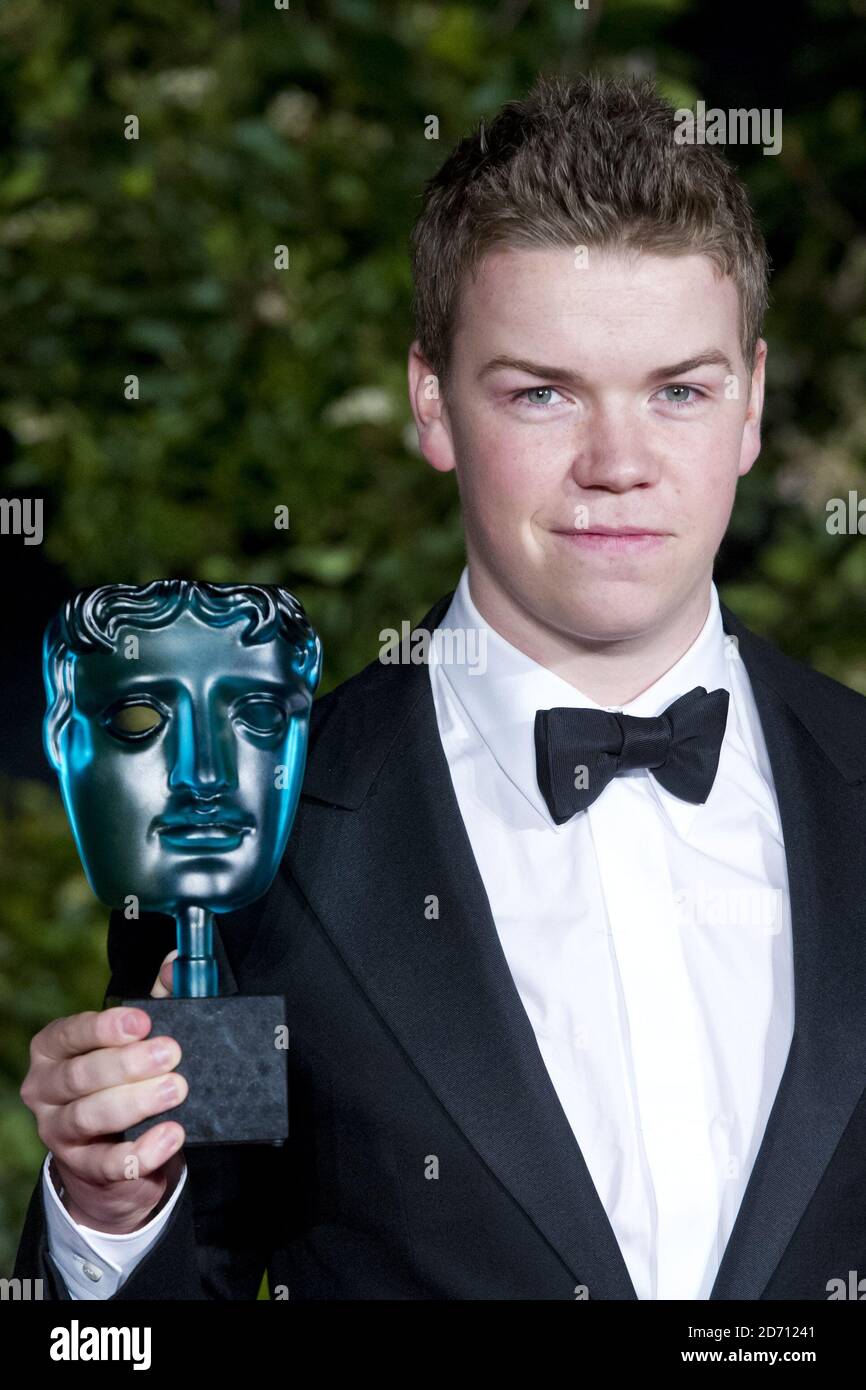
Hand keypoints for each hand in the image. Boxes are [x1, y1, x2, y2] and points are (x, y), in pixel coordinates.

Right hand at [20, 948, 186, 1232]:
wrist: (116, 1153)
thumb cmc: (124, 1078)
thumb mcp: (136, 1037)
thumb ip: (157, 999)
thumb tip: (176, 963)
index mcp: (54, 1049)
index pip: (70, 1033)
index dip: (105, 1027)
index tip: (142, 1022)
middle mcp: (46, 1089)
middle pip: (80, 1076)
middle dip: (127, 1064)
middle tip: (171, 1054)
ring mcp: (59, 1132)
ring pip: (90, 1116)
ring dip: (135, 1103)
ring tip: (176, 1089)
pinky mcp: (83, 1168)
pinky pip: (108, 1163)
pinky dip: (141, 1152)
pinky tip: (170, 1135)